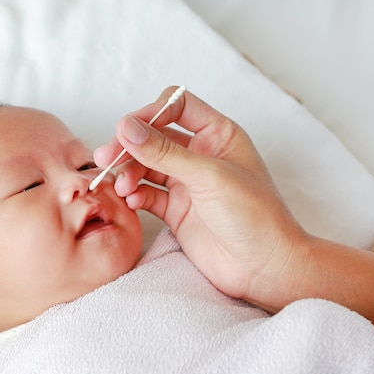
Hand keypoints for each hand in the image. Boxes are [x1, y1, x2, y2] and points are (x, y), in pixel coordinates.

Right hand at [94, 86, 307, 302]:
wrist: (266, 269)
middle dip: (130, 145)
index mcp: (218, 135)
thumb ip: (165, 152)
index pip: (177, 105)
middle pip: (154, 135)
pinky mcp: (177, 210)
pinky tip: (131, 201)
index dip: (151, 112)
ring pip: (146, 165)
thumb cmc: (256, 217)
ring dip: (129, 172)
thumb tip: (127, 128)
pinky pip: (147, 194)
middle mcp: (201, 155)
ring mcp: (188, 183)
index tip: (128, 130)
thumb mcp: (209, 177)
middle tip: (107, 158)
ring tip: (121, 187)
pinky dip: (135, 195)